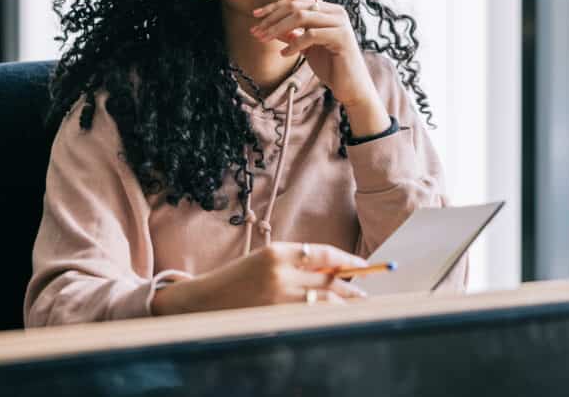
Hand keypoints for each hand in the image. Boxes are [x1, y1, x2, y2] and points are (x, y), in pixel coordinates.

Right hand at [150, 242, 368, 315]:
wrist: (203, 302)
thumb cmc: (235, 281)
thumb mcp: (263, 262)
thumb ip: (294, 264)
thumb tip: (333, 270)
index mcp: (276, 251)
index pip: (322, 251)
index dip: (346, 258)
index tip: (362, 263)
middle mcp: (280, 271)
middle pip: (328, 276)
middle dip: (351, 284)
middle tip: (365, 291)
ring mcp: (279, 296)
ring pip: (325, 298)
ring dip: (345, 302)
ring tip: (357, 305)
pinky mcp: (277, 316)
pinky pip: (312, 316)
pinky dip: (329, 316)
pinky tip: (337, 317)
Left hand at [250, 0, 378, 109]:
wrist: (351, 88)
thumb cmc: (331, 67)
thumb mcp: (306, 48)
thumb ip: (292, 34)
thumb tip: (269, 27)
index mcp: (328, 10)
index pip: (296, 0)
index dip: (274, 6)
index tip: (255, 15)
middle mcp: (336, 12)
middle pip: (297, 5)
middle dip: (273, 17)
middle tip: (257, 30)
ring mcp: (340, 23)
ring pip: (302, 16)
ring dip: (279, 28)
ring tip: (265, 40)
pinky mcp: (341, 37)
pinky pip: (311, 35)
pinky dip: (294, 43)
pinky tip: (284, 54)